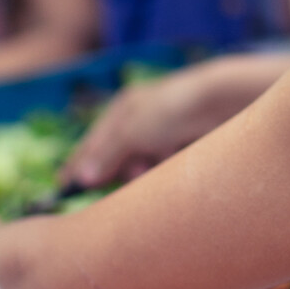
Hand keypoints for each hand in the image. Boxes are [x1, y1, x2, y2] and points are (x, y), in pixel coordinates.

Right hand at [64, 55, 289, 188]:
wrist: (226, 101)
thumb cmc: (173, 110)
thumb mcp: (131, 132)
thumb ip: (106, 155)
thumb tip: (83, 178)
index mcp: (125, 107)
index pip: (94, 141)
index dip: (79, 164)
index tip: (63, 188)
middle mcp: (145, 117)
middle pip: (120, 154)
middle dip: (116, 172)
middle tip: (117, 186)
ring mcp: (170, 130)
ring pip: (146, 162)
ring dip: (142, 174)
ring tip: (144, 180)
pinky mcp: (191, 142)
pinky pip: (169, 166)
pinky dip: (164, 174)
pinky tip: (166, 181)